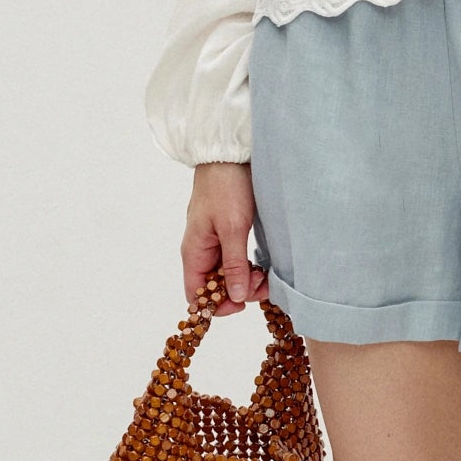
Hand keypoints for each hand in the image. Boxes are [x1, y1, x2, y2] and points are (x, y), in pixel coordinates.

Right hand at [183, 161, 269, 315]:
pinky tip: (262, 265)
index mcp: (194, 251)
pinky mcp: (227, 233)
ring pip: (227, 275)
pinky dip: (248, 267)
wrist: (230, 155)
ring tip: (265, 275)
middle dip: (238, 292)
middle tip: (262, 284)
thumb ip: (234, 264)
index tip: (241, 303)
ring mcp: (214, 242)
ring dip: (246, 280)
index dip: (217, 305)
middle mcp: (201, 250)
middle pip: (214, 287)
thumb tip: (234, 296)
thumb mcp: (233, 228)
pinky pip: (234, 261)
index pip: (196, 294)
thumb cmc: (226, 187)